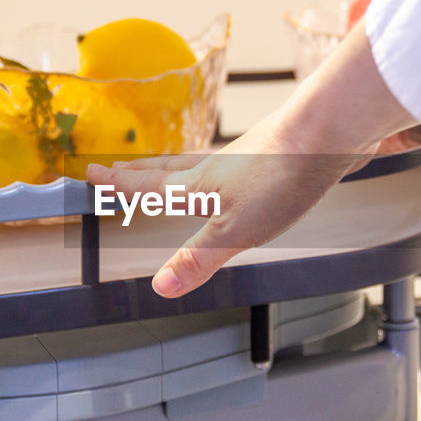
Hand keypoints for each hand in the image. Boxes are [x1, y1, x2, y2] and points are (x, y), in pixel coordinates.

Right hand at [87, 24, 417, 297]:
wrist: (329, 134)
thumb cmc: (282, 178)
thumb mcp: (234, 231)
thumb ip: (197, 259)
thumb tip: (161, 287)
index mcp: (200, 187)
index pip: (149, 188)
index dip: (119, 186)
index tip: (91, 175)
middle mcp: (218, 167)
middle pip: (168, 170)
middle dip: (139, 173)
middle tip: (115, 168)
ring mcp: (247, 158)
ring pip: (199, 163)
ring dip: (175, 167)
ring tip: (166, 168)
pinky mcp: (276, 153)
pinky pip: (235, 162)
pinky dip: (220, 166)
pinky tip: (236, 170)